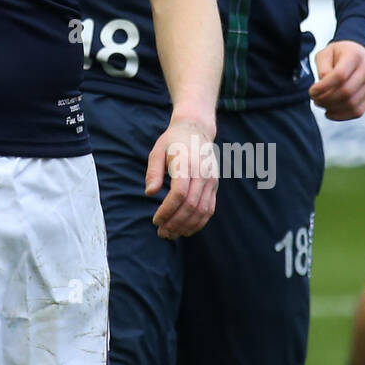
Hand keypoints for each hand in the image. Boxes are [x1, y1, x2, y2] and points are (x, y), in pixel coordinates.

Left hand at [145, 117, 217, 239]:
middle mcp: (202, 173)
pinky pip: (210, 209)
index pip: (179, 193)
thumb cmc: (173, 142)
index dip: (167, 210)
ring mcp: (211, 180)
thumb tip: (150, 193)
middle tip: (162, 233)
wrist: (196, 130)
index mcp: (186, 163)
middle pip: (191, 205)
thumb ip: (153, 172)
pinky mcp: (214, 186)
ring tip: (171, 234)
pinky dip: (199, 223)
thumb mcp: (157, 151)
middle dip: (176, 223)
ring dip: (187, 226)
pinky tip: (186, 230)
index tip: (155, 220)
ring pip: (202, 210)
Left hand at [309, 41, 364, 119]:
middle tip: (314, 98)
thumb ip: (323, 68)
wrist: (359, 53)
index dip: (323, 87)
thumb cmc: (339, 54)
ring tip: (320, 103)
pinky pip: (357, 111)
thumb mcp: (326, 53)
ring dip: (332, 108)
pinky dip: (341, 116)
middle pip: (346, 92)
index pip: (340, 76)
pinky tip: (329, 112)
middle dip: (326, 99)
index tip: (311, 91)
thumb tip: (322, 87)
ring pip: (352, 104)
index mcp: (355, 55)